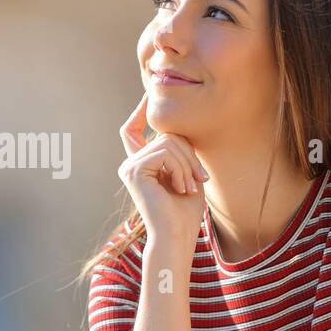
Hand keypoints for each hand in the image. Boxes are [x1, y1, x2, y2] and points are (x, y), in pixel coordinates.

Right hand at [118, 92, 208, 245]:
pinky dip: (181, 168)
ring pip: (168, 142)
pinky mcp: (134, 171)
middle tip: (200, 178)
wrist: (177, 235)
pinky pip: (164, 152)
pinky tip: (182, 187)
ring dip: (188, 164)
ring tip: (191, 186)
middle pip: (165, 135)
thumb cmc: (185, 210)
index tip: (147, 95)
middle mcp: (130, 164)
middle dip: (190, 153)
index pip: (132, 130)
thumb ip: (179, 150)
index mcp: (140, 164)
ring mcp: (130, 167)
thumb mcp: (186, 172)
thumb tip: (177, 129)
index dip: (140, 112)